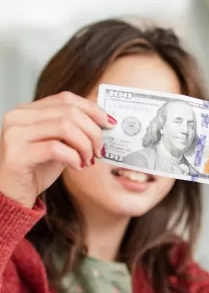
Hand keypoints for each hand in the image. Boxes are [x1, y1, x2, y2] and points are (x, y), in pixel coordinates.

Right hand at [0, 92, 113, 207]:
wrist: (12, 194)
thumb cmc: (36, 169)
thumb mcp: (58, 144)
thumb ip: (73, 130)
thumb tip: (104, 123)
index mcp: (28, 110)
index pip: (67, 98)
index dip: (93, 109)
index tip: (110, 124)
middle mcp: (18, 117)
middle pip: (70, 111)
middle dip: (93, 131)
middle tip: (100, 150)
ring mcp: (15, 134)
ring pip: (65, 126)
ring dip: (85, 145)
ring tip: (89, 159)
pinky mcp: (17, 154)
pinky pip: (56, 148)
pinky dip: (74, 157)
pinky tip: (77, 166)